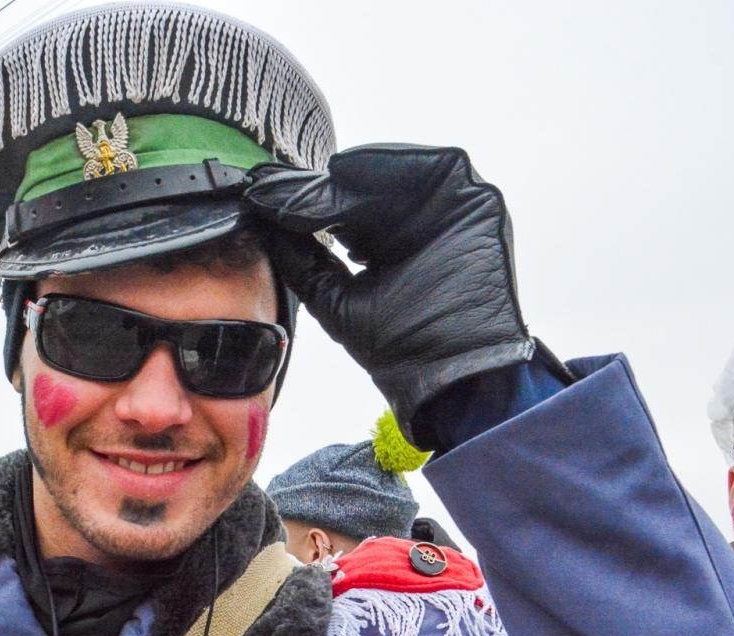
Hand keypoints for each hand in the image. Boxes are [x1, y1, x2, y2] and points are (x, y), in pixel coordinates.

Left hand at [244, 144, 534, 446]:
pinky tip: (344, 173)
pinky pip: (433, 165)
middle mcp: (418, 223)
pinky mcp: (475, 202)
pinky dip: (387, 163)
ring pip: (393, 171)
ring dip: (345, 176)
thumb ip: (303, 260)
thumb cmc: (401, 349)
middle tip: (271, 188)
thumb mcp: (335, 298)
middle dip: (314, 188)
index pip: (341, 210)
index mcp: (386, 245)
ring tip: (304, 186)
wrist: (448, 374)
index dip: (300, 202)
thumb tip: (265, 222)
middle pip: (362, 187)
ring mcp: (450, 210)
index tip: (259, 197)